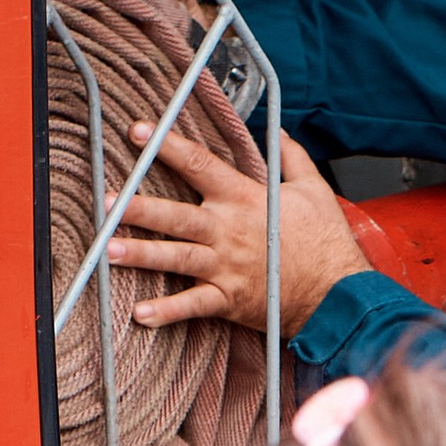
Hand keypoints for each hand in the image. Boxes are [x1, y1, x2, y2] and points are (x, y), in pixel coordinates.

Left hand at [109, 130, 368, 335]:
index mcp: (244, 198)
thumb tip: (280, 133)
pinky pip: (193, 306)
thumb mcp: (314, 190)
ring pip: (176, 257)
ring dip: (141, 254)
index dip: (166, 146)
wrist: (338, 293)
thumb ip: (292, 158)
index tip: (139, 131)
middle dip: (139, 209)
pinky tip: (140, 313)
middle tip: (107, 203)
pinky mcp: (229, 299)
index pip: (199, 164)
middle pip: (176, 215)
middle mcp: (229, 230)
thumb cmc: (326, 243)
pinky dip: (167, 311)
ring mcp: (226, 267)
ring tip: (109, 251)